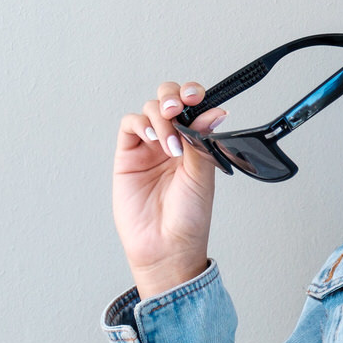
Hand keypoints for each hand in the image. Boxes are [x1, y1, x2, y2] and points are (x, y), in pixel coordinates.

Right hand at [112, 80, 229, 297]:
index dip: (195, 96)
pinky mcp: (128, 156)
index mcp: (195, 143)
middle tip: (180, 107)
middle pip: (169, 101)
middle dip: (174, 96)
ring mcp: (149, 147)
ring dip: (161, 117)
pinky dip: (140, 124)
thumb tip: (215, 112)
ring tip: (170, 142)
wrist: (167, 246)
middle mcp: (172, 141)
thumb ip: (202, 141)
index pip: (194, 108)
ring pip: (150, 109)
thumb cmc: (188, 218)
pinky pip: (130, 126)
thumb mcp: (202, 176)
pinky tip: (152, 137)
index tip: (199, 98)